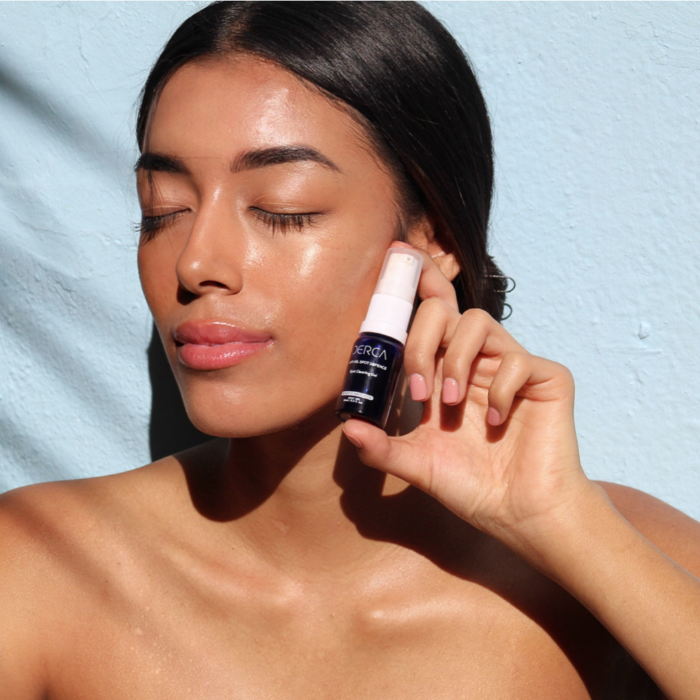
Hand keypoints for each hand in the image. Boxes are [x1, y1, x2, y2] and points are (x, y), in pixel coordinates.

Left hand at [342, 244, 594, 554]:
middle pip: (446, 310)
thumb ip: (383, 447)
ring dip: (456, 360)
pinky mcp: (546, 378)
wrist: (522, 516)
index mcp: (447, 371)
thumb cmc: (473, 487)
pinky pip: (518, 360)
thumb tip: (347, 427)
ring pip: (480, 323)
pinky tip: (496, 423)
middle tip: (418, 389)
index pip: (431, 316)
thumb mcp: (418, 465)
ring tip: (450, 403)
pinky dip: (500, 389)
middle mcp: (477, 361)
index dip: (420, 281)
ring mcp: (511, 367)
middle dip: (421, 341)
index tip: (398, 255)